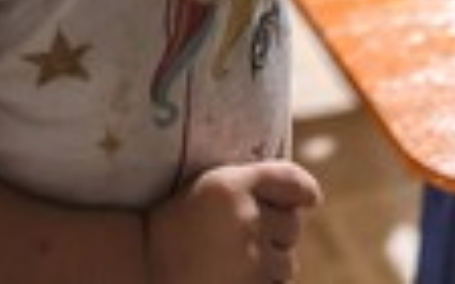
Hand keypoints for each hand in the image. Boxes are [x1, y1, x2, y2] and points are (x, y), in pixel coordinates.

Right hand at [145, 159, 321, 283]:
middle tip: (247, 235)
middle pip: (292, 225)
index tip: (307, 199)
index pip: (292, 181)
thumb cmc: (177, 222)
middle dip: (278, 231)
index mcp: (231, 184)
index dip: (303, 191)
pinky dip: (264, 283)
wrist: (146, 266)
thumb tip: (308, 196)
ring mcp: (251, 261)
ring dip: (272, 262)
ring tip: (238, 261)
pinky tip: (237, 276)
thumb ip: (252, 185)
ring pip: (287, 263)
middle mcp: (246, 219)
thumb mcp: (209, 186)